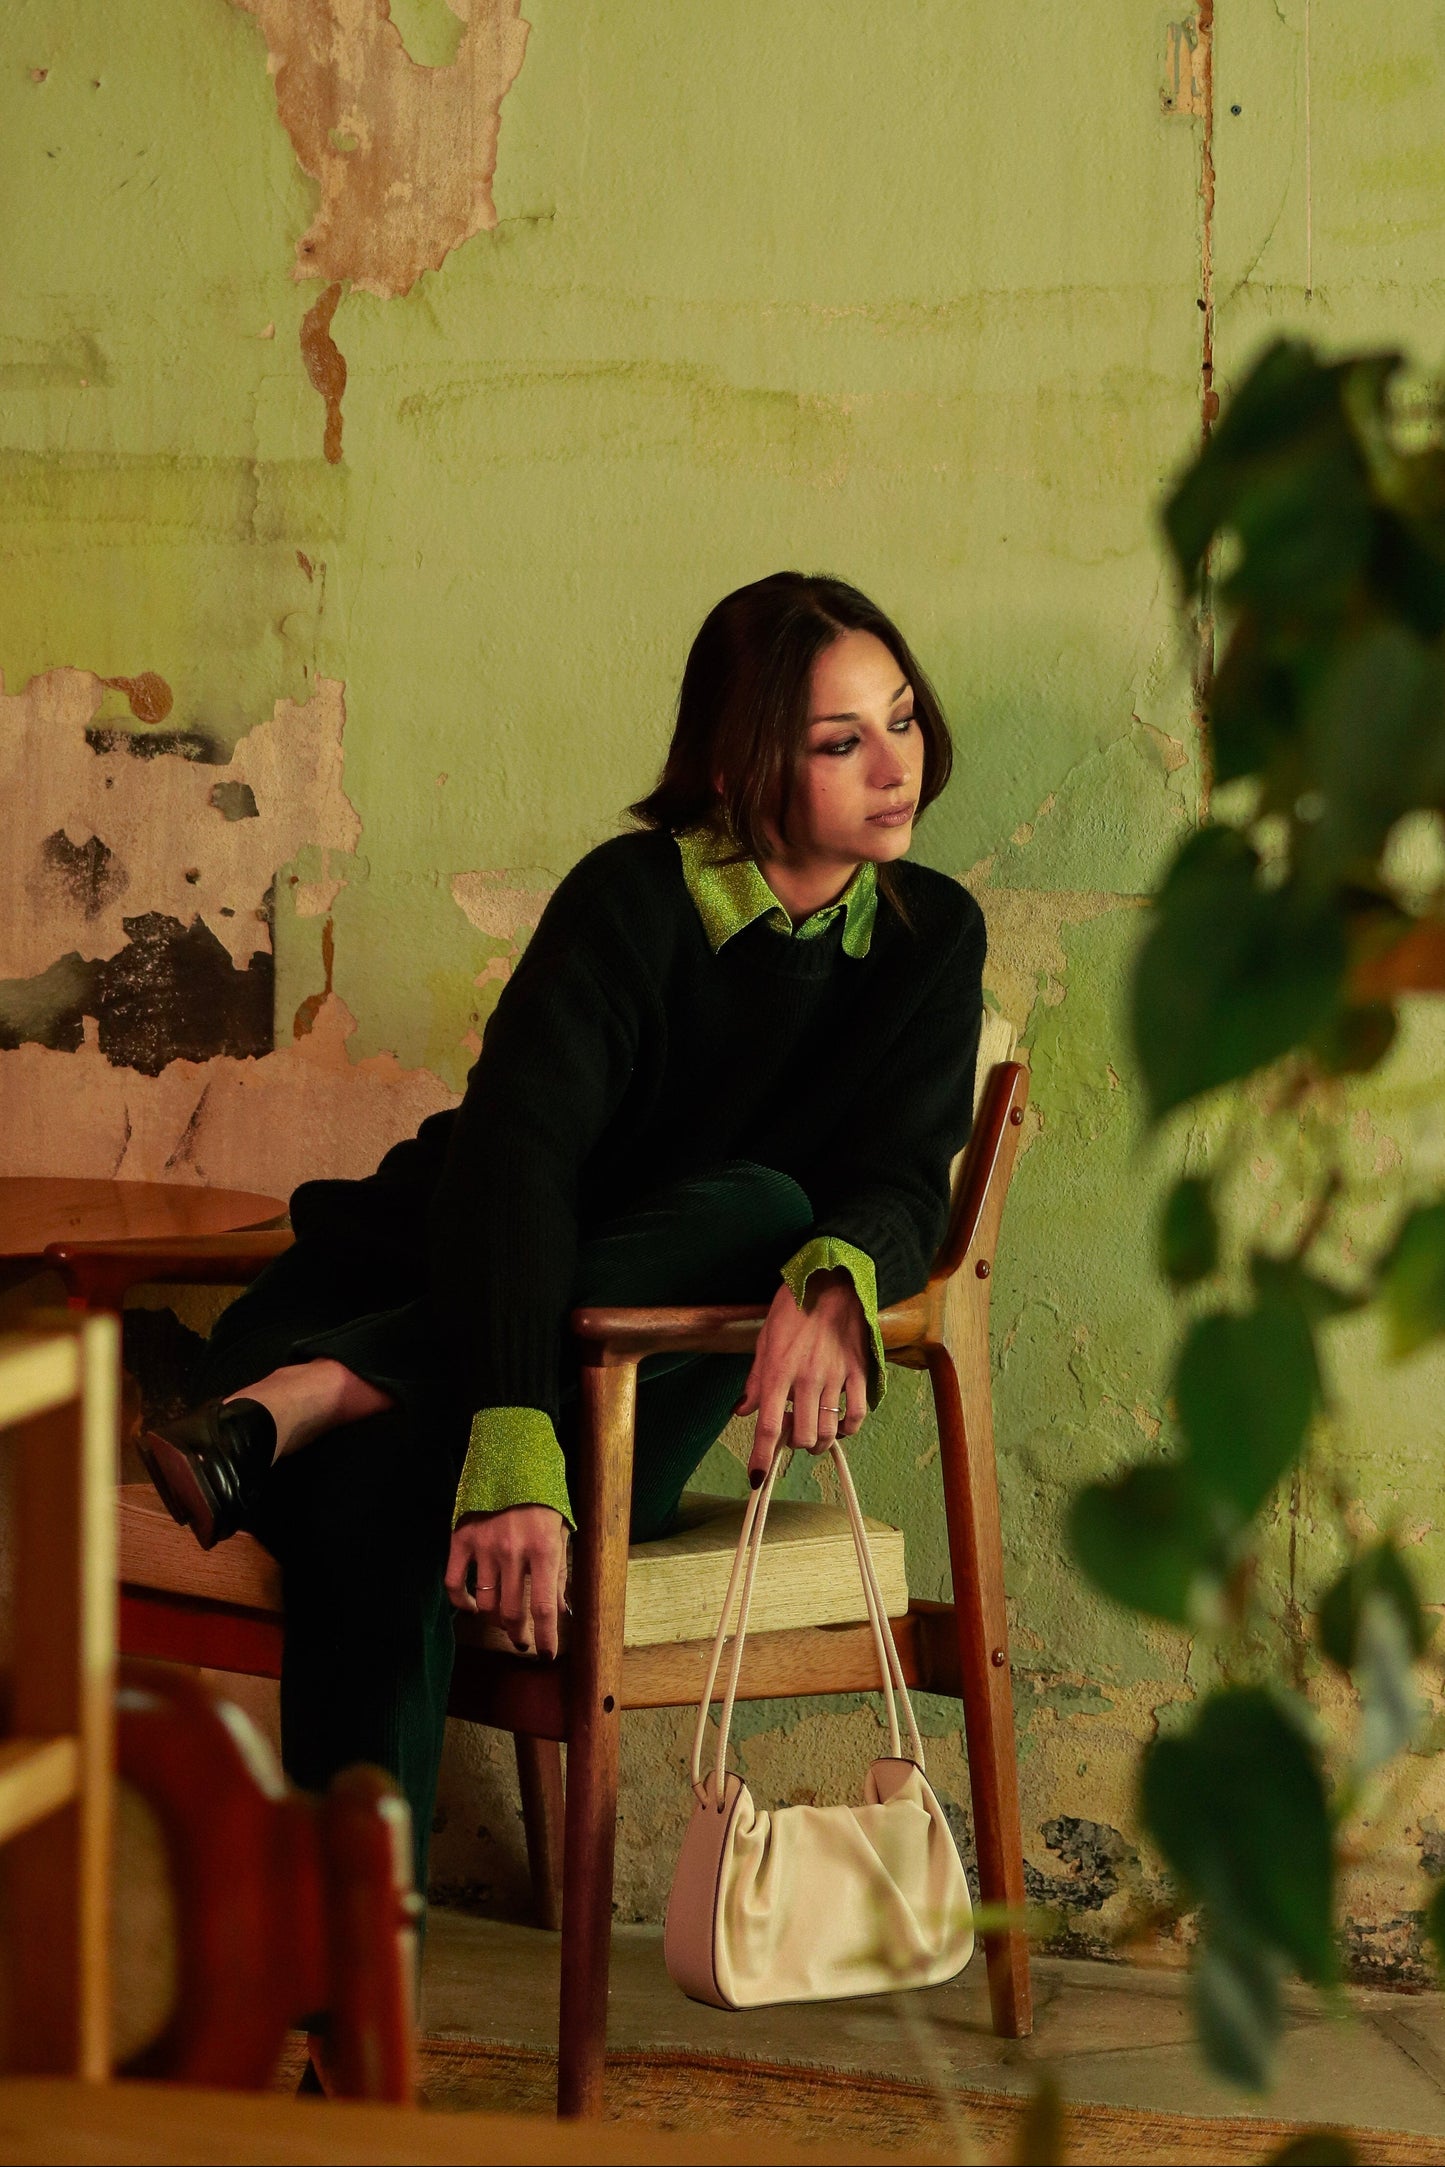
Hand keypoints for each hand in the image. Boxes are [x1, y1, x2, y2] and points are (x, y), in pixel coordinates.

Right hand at [444, 1504, 568, 1657]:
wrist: (512, 1463)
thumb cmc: (543, 1502)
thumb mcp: (561, 1533)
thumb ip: (560, 1574)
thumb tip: (562, 1612)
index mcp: (544, 1548)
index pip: (545, 1607)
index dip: (546, 1637)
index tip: (547, 1654)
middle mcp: (513, 1550)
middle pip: (512, 1612)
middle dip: (518, 1633)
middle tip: (522, 1640)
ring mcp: (484, 1545)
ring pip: (485, 1603)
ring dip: (494, 1620)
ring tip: (502, 1621)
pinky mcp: (461, 1538)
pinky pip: (454, 1583)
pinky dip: (461, 1602)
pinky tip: (470, 1607)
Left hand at [735, 1267, 869, 1483]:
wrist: (832, 1281)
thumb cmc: (792, 1307)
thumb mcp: (764, 1340)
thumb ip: (755, 1380)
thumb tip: (742, 1411)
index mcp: (778, 1371)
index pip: (768, 1426)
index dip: (761, 1457)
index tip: (756, 1478)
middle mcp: (806, 1379)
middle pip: (802, 1436)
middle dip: (794, 1444)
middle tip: (792, 1431)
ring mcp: (835, 1376)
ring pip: (829, 1430)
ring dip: (820, 1441)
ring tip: (814, 1431)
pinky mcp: (858, 1371)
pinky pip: (858, 1414)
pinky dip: (849, 1428)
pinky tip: (841, 1424)